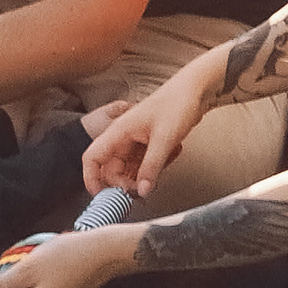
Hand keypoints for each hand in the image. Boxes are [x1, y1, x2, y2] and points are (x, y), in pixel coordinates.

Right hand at [81, 59, 212, 199]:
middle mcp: (123, 137)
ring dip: (145, 174)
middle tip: (144, 189)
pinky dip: (157, 166)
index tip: (104, 197)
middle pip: (111, 170)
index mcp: (118, 132)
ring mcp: (135, 141)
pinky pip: (145, 164)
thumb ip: (151, 167)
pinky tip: (173, 153)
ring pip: (130, 169)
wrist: (196, 91)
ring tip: (165, 162)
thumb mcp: (164, 139)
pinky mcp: (147, 144)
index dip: (92, 179)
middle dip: (126, 183)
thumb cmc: (177, 104)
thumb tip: (142, 191)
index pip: (92, 158)